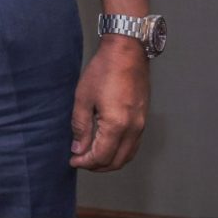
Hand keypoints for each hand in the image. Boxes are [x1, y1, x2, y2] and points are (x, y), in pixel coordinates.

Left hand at [69, 36, 148, 171]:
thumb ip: (80, 126)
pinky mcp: (143, 119)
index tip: (73, 160)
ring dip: (110, 161)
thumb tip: (78, 148)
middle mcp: (133, 129)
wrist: (126, 52)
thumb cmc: (104, 70)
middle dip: (97, 165)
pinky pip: (133, 145)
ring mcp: (141, 125)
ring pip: (127, 155)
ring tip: (91, 156)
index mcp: (116, 125)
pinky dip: (120, 152)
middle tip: (80, 160)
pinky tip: (107, 146)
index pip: (101, 156)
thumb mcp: (83, 98)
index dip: (85, 162)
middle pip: (116, 161)